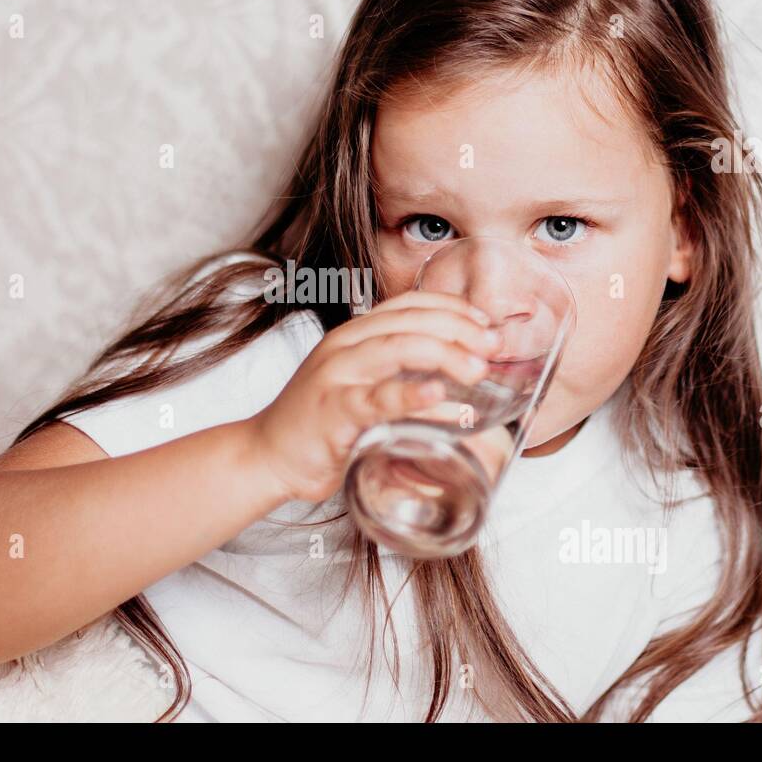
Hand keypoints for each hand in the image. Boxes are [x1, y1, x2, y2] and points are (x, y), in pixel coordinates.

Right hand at [245, 291, 501, 503]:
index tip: (486, 325)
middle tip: (494, 349)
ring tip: (478, 370)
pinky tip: (439, 394)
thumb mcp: (359, 385)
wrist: (267, 455)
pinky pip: (377, 399)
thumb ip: (395, 373)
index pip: (409, 305)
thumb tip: (452, 371)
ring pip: (397, 348)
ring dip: (445, 354)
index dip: (453, 308)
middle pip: (410, 322)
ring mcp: (337, 376)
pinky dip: (411, 394)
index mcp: (354, 336)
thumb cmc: (319, 424)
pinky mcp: (333, 412)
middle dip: (459, 330)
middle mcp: (345, 346)